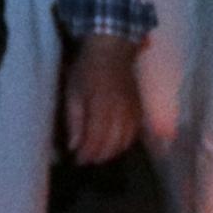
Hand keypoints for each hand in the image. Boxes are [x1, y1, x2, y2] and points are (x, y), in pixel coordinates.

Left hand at [59, 35, 141, 164]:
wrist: (112, 52)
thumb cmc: (87, 70)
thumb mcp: (73, 92)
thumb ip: (74, 121)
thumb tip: (73, 147)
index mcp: (101, 107)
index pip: (96, 139)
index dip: (87, 154)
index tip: (77, 161)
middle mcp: (121, 112)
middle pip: (112, 144)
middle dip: (98, 156)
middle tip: (86, 160)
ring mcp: (133, 112)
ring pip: (125, 142)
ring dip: (111, 152)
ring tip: (98, 155)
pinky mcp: (139, 110)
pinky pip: (134, 134)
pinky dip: (124, 143)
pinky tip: (114, 145)